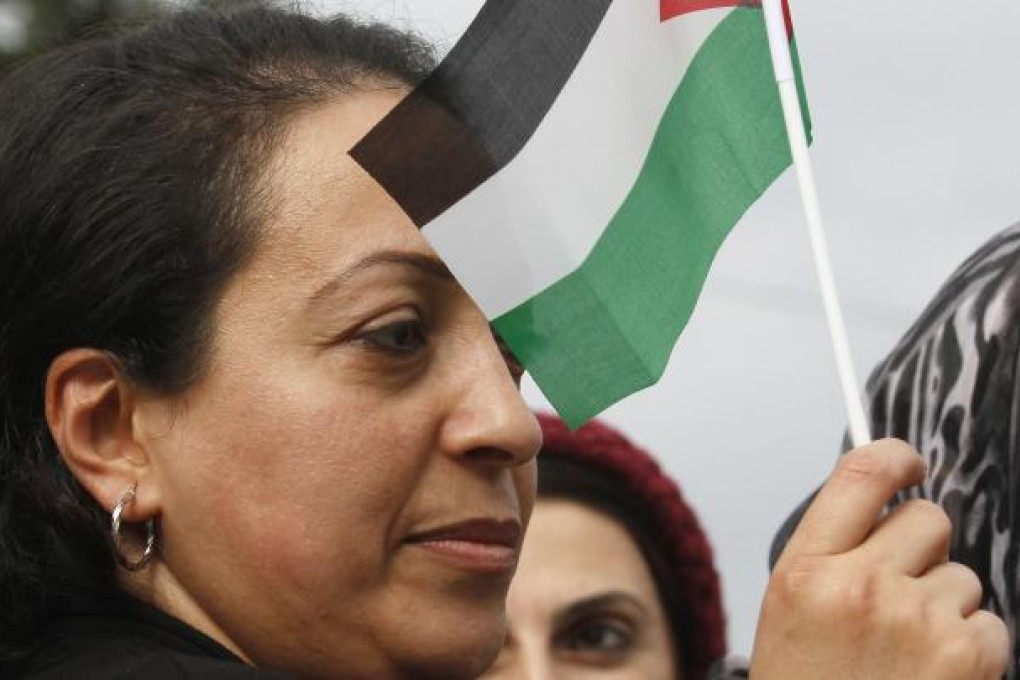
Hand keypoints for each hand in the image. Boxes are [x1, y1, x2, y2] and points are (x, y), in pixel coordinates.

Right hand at [749, 439, 1008, 678]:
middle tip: (902, 590)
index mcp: (806, 572)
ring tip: (910, 653)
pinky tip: (935, 676)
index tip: (909, 464)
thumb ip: (832, 554)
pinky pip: (991, 623)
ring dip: (947, 607)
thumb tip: (883, 508)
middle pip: (927, 518)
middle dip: (924, 548)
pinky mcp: (966, 656)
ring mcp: (916, 620)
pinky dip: (973, 649)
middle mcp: (861, 586)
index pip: (861, 474)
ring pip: (963, 576)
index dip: (895, 456)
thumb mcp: (791, 613)